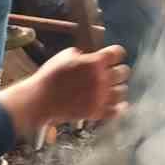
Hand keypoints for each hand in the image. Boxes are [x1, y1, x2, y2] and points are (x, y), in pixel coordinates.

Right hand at [0, 45, 128, 138]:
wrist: (41, 99)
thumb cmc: (50, 76)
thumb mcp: (65, 56)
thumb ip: (82, 55)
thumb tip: (89, 57)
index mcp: (94, 62)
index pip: (117, 53)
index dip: (116, 53)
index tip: (114, 55)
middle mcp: (102, 79)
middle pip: (124, 72)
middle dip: (118, 70)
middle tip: (112, 73)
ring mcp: (101, 97)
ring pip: (122, 91)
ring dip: (117, 88)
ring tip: (111, 88)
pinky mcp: (97, 112)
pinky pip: (117, 110)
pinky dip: (118, 107)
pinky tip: (118, 104)